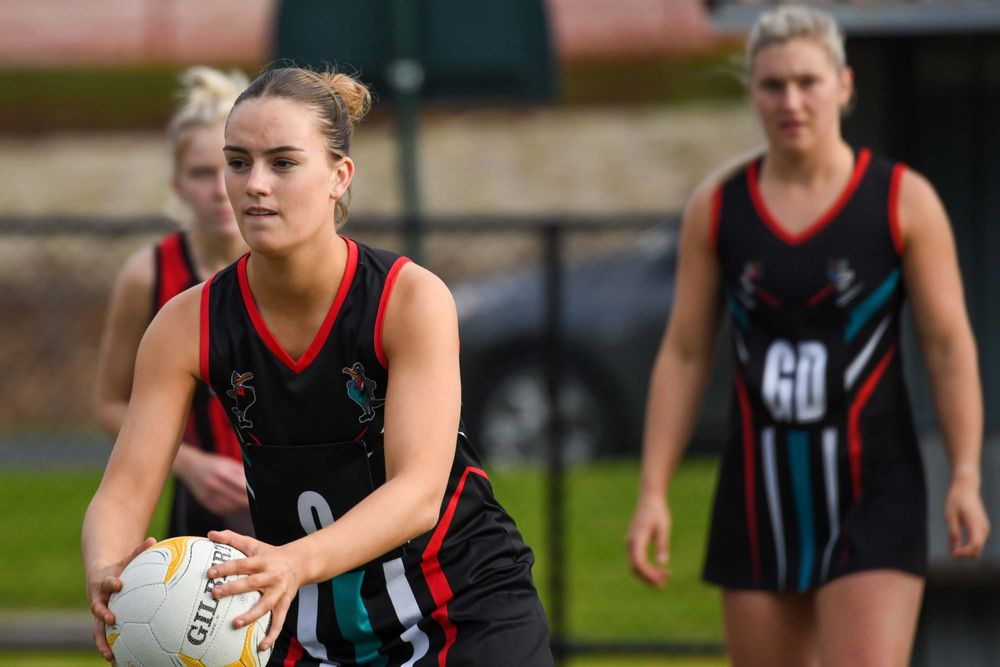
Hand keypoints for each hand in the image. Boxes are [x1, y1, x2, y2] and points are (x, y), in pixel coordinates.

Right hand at [87, 537, 156, 660]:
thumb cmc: (119, 568)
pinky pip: (105, 638)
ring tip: (110, 655)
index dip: (112, 583)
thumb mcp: (127, 559)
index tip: (118, 584)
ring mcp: (99, 614)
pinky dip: (110, 649)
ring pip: (98, 630)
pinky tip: (119, 662)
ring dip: (102, 642)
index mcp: (104, 584)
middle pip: (97, 610)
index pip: (107, 583)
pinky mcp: (102, 624)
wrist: (99, 578)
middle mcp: (98, 601)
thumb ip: (139, 551)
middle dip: (103, 615)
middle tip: (112, 620)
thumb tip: (154, 540)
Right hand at [174, 447, 248, 514]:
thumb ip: (242, 473)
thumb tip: (254, 483)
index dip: (252, 492)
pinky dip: (230, 507)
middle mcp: (214, 484)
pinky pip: (222, 509)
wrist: (191, 467)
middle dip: (247, 500)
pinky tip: (232, 502)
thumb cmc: (214, 464)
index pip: (242, 487)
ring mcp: (208, 495)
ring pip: (231, 506)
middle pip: (238, 499)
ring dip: (239, 504)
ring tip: (242, 499)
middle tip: (253, 499)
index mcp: (222, 472)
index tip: (258, 494)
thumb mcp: (228, 463)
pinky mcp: (205, 502)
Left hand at [206, 530, 299, 652]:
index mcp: (263, 561)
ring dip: (251, 615)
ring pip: (266, 605)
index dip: (226, 567)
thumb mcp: (253, 544)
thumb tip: (210, 533)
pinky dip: (272, 634)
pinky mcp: (285, 603)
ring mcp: (279, 591)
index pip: (242, 563)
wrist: (300, 563)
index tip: (209, 573)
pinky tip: (262, 646)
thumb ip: (232, 539)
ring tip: (235, 624)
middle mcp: (272, 576)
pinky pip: (279, 621)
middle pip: (252, 583)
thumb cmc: (270, 554)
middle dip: (233, 588)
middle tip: (214, 594)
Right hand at [626, 492, 670, 586]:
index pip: (639, 563)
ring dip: (647, 574)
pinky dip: (646, 568)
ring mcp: (630, 544)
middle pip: (634, 568)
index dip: (649, 574)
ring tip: (664, 577)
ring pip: (634, 566)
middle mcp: (630, 543)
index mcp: (637, 539)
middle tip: (665, 582)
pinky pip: (636, 561)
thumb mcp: (663, 528)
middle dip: (648, 578)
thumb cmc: (657, 512)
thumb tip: (663, 563)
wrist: (648, 500)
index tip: (662, 579)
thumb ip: (662, 544)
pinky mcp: (633, 544)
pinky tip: (658, 569)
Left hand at [945, 473, 989, 557]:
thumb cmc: (956, 500)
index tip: (953, 553)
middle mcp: (983, 528)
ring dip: (965, 548)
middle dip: (964, 553)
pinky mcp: (981, 527)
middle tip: (950, 551)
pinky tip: (954, 539)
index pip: (974, 544)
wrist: (966, 487)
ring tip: (950, 543)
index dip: (964, 552)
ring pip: (977, 546)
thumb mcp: (950, 516)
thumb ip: (953, 532)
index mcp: (976, 524)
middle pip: (978, 549)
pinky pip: (975, 539)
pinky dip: (966, 543)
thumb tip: (955, 548)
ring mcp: (984, 527)